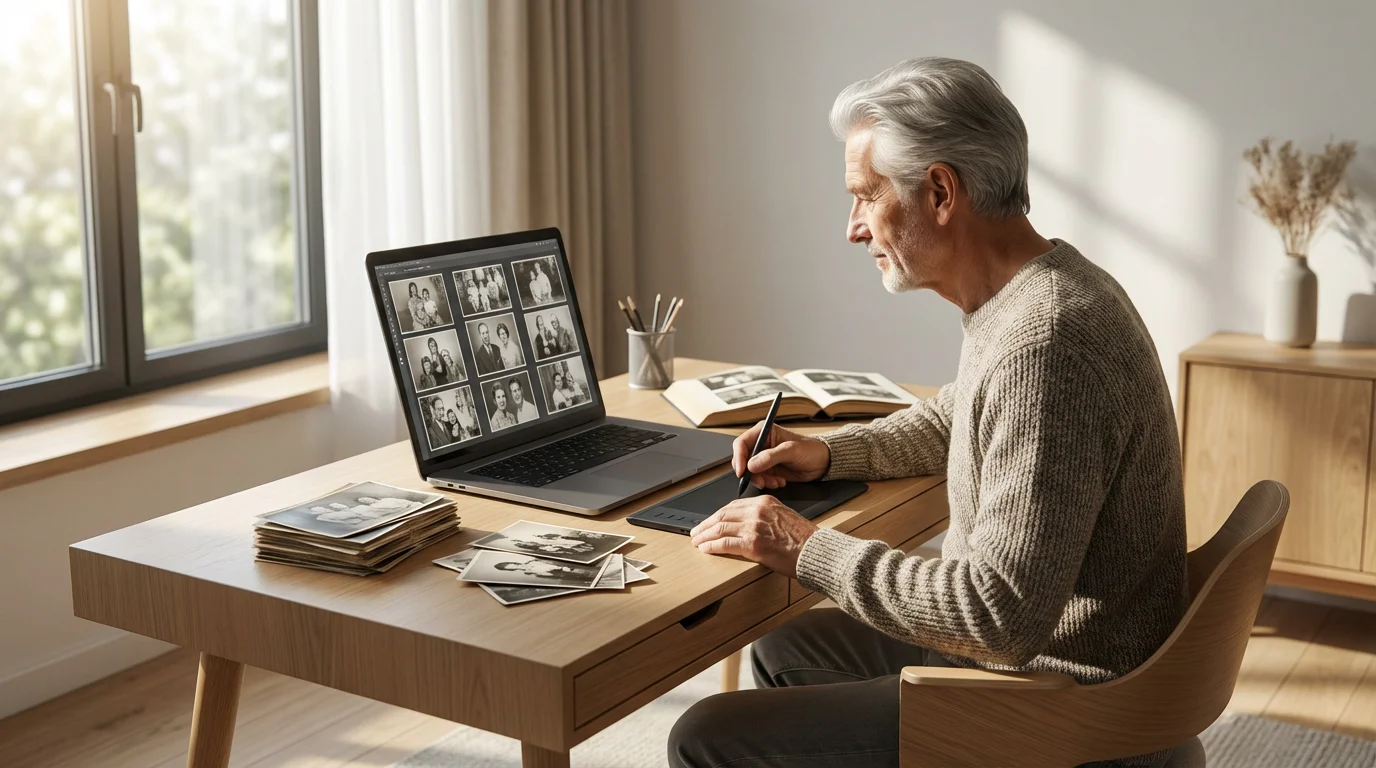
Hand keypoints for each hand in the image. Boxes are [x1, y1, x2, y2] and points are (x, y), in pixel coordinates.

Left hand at [690, 495, 817, 577]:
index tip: (710, 522)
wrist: (816, 551)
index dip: (717, 515)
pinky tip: (705, 549)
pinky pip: (724, 543)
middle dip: (706, 524)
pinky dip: (712, 547)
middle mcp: (757, 510)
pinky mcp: (752, 543)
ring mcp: (754, 526)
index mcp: (765, 502)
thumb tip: (747, 527)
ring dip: (705, 536)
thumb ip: (765, 517)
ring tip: (697, 541)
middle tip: (696, 531)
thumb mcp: (784, 518)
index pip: (733, 505)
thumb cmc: (804, 540)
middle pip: (723, 514)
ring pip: (720, 528)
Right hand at [733, 421, 829, 489]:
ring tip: (775, 482)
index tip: (742, 471)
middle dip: (750, 473)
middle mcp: (761, 444)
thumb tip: (751, 465)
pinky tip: (780, 482)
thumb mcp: (791, 450)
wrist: (823, 462)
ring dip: (760, 480)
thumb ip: (771, 456)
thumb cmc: (810, 449)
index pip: (742, 443)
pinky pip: (760, 479)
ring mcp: (764, 458)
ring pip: (750, 472)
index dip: (739, 457)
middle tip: (761, 481)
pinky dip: (767, 483)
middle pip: (743, 459)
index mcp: (764, 432)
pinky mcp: (768, 469)